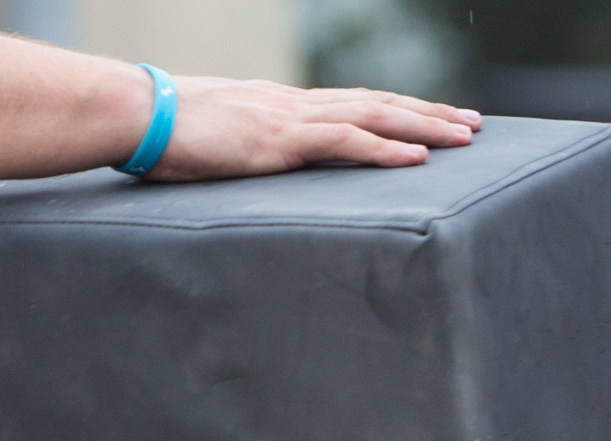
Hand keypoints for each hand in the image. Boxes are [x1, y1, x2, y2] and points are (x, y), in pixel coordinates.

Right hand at [151, 79, 480, 181]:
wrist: (137, 113)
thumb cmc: (167, 134)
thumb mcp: (223, 142)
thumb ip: (252, 152)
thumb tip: (262, 166)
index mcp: (286, 107)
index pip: (357, 104)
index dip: (401, 111)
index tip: (437, 118)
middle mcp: (297, 105)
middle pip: (379, 105)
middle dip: (430, 113)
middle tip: (474, 125)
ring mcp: (291, 119)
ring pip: (373, 117)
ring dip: (423, 127)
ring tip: (463, 138)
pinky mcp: (279, 140)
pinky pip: (342, 142)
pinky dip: (382, 149)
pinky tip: (415, 158)